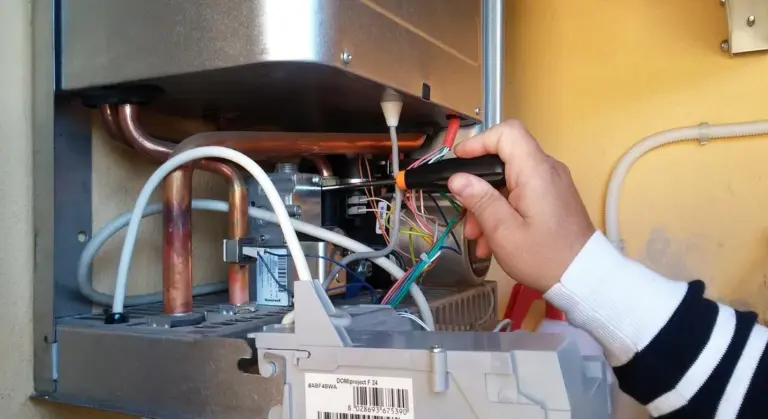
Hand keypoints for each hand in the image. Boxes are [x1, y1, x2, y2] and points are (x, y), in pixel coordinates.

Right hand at [448, 120, 594, 291]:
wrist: (584, 278)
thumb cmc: (544, 256)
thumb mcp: (504, 231)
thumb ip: (480, 200)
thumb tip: (457, 178)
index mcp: (536, 171)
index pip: (507, 133)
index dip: (480, 142)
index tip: (459, 161)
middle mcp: (547, 170)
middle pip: (504, 160)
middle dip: (478, 186)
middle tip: (466, 216)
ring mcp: (552, 184)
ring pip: (509, 181)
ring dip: (488, 205)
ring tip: (479, 238)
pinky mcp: (553, 198)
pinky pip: (521, 194)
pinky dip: (504, 210)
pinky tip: (494, 240)